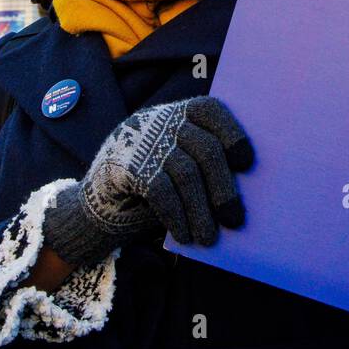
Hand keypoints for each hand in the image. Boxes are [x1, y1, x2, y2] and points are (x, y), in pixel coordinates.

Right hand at [43, 96, 253, 264]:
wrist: (101, 203)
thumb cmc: (157, 184)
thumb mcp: (182, 167)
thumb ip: (206, 168)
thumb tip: (241, 195)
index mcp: (181, 114)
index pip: (211, 110)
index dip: (232, 133)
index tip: (246, 163)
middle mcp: (163, 120)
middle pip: (205, 149)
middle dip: (224, 188)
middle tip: (235, 220)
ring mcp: (143, 141)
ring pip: (186, 173)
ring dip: (201, 211)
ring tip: (209, 238)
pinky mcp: (125, 164)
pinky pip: (161, 190)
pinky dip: (177, 215)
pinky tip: (186, 236)